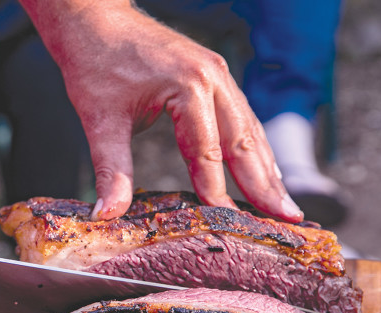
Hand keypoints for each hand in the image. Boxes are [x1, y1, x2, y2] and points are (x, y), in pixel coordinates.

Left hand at [20, 1, 302, 222]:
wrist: (93, 19)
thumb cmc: (95, 62)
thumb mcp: (100, 120)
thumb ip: (110, 169)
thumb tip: (106, 213)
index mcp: (189, 86)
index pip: (208, 151)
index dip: (218, 191)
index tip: (229, 224)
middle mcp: (213, 77)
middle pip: (244, 140)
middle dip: (266, 184)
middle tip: (288, 219)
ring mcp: (217, 73)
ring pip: (249, 128)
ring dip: (267, 167)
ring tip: (283, 204)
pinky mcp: (212, 74)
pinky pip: (240, 115)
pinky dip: (253, 146)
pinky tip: (263, 169)